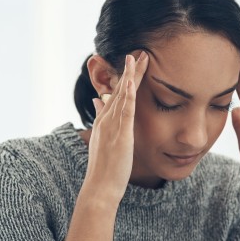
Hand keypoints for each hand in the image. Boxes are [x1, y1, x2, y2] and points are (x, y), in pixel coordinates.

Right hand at [83, 52, 148, 204]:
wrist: (99, 188)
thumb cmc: (105, 170)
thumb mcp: (103, 142)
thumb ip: (102, 121)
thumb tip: (100, 101)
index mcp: (104, 123)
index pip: (116, 95)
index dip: (125, 78)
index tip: (133, 63)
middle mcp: (106, 121)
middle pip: (119, 90)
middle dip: (130, 71)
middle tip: (139, 52)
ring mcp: (111, 127)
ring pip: (122, 96)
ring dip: (130, 76)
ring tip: (139, 57)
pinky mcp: (119, 135)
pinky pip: (124, 112)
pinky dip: (127, 95)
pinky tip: (131, 81)